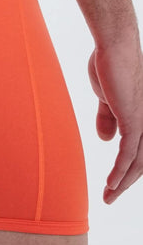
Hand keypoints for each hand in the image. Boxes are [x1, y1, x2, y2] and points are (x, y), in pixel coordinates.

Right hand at [88, 37, 142, 203]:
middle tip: (109, 196)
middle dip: (125, 182)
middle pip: (141, 162)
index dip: (126, 169)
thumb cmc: (109, 66)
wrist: (113, 47)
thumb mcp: (106, 98)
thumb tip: (106, 140)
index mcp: (140, 117)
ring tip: (108, 195)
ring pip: (137, 162)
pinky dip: (120, 171)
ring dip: (122, 181)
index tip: (113, 183)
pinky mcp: (134, 119)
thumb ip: (107, 118)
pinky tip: (112, 183)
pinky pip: (128, 153)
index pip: (138, 151)